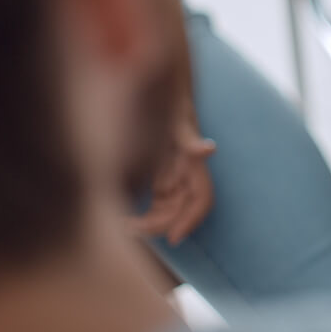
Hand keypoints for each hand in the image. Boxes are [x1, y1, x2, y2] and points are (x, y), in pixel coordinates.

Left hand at [131, 114, 216, 245]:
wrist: (151, 93)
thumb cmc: (167, 105)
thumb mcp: (176, 119)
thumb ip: (190, 138)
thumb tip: (210, 148)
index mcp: (194, 164)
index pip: (202, 199)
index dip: (191, 220)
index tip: (173, 238)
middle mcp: (186, 175)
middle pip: (181, 212)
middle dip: (160, 225)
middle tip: (130, 230)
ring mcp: (173, 180)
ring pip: (166, 214)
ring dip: (149, 225)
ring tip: (120, 226)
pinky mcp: (159, 182)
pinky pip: (155, 207)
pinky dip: (142, 217)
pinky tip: (120, 218)